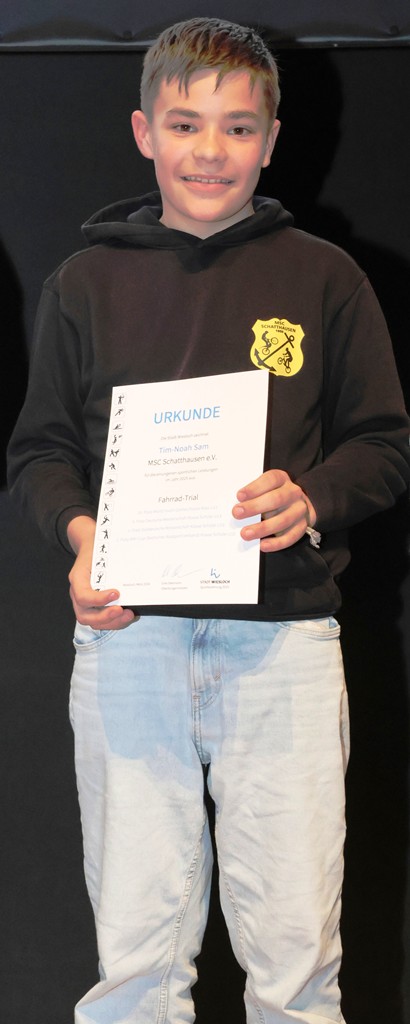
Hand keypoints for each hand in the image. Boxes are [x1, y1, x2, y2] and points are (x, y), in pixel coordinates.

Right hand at [67, 515, 135, 629]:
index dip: (98, 600)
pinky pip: (101, 620)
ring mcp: (84, 602)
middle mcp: (77, 593)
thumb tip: (133, 569)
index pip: (82, 596)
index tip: (117, 593)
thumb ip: (110, 561)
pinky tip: (128, 615)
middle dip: (105, 617)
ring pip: (93, 621)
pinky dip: (115, 621)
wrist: (91, 545)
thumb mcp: (101, 549)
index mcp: (78, 578)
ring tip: (129, 615)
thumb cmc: (97, 547)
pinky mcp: (94, 606)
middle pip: (84, 615)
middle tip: (124, 611)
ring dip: (112, 622)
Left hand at [232, 469, 315, 552]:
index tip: (239, 496)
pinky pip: (291, 536)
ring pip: (283, 520)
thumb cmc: (271, 496)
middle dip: (255, 507)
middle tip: (237, 513)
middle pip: (276, 499)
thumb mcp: (262, 489)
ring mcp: (300, 510)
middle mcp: (293, 492)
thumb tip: (236, 508)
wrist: (295, 505)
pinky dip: (276, 543)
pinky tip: (262, 545)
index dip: (255, 488)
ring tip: (245, 533)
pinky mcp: (302, 526)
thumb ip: (251, 496)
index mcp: (282, 479)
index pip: (270, 480)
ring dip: (263, 528)